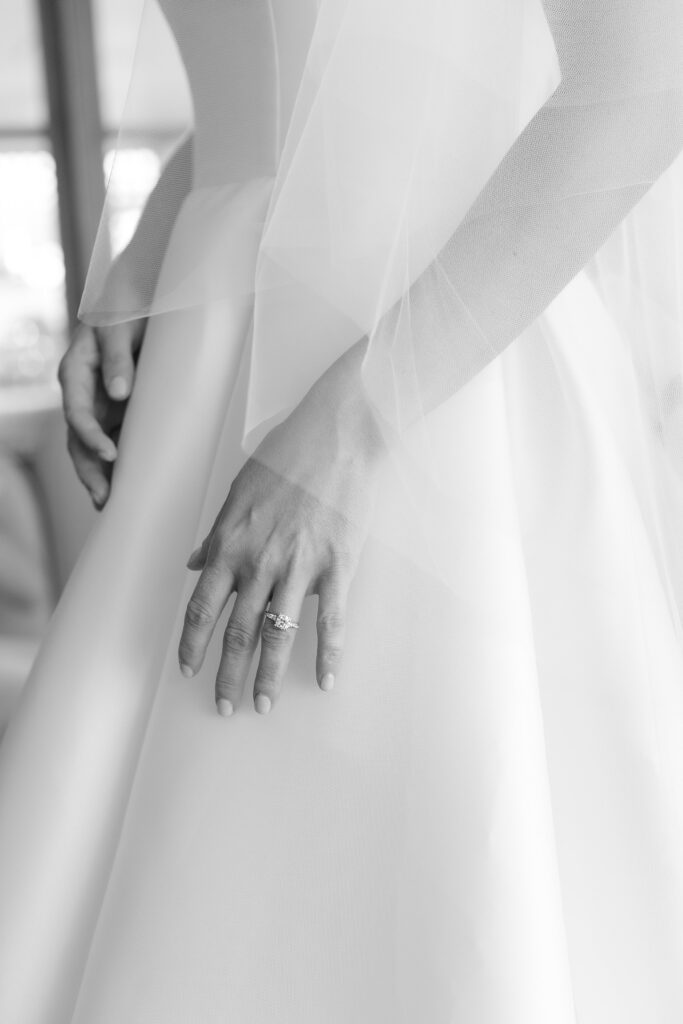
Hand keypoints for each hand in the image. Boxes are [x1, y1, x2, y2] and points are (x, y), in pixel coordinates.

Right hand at [58, 319, 144, 508]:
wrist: (139, 301)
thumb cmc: (126, 309)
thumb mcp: (119, 327)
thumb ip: (117, 357)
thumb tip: (118, 393)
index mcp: (76, 373)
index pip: (77, 413)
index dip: (91, 437)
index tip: (111, 455)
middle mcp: (83, 394)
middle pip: (78, 439)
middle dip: (89, 470)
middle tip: (105, 498)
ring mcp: (98, 405)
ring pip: (90, 447)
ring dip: (98, 475)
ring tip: (110, 504)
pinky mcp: (115, 411)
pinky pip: (113, 440)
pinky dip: (116, 465)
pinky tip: (125, 488)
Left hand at [178, 365, 384, 716]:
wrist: (337, 435)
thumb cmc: (286, 456)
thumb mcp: (237, 492)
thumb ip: (216, 533)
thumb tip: (194, 561)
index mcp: (231, 543)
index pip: (202, 606)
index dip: (193, 643)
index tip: (188, 669)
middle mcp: (260, 562)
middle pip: (238, 631)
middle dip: (227, 674)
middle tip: (224, 706)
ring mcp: (300, 568)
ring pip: (278, 635)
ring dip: (267, 675)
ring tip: (262, 705)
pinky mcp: (338, 568)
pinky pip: (332, 622)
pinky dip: (328, 655)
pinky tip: (326, 681)